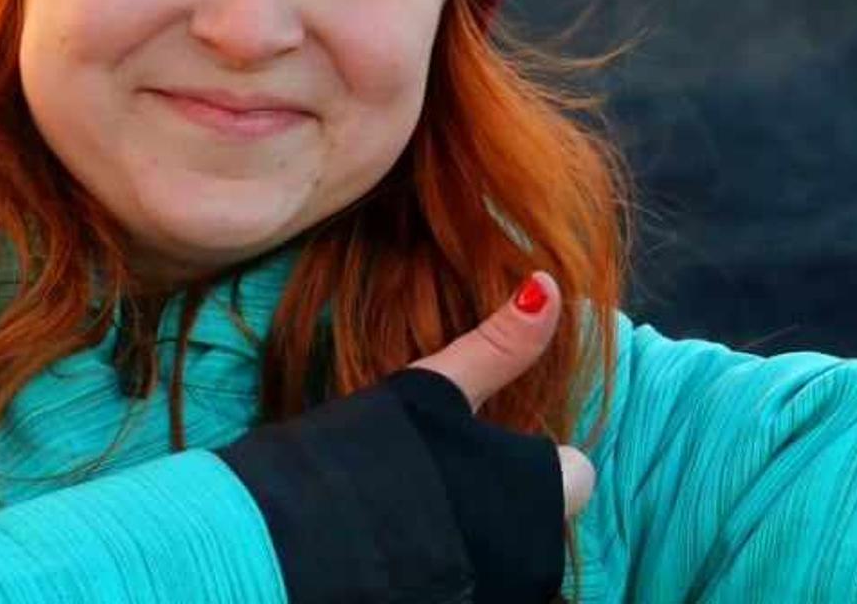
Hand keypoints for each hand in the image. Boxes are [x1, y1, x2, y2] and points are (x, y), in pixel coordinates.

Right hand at [217, 271, 598, 601]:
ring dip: (476, 554)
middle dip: (503, 515)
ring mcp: (498, 597)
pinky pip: (472, 596)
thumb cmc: (367, 462)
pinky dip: (445, 587)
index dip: (532, 466)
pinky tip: (400, 567)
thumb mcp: (432, 393)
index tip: (481, 457)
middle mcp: (535, 560)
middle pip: (540, 530)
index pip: (573, 477)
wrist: (283, 554)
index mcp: (543, 494)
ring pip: (507, 569)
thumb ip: (499, 347)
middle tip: (437, 494)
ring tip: (410, 529)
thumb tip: (548, 284)